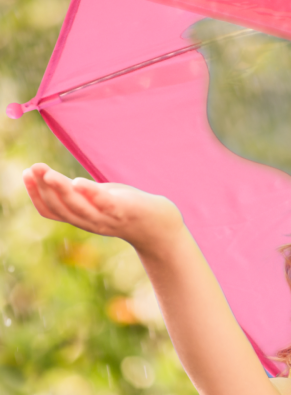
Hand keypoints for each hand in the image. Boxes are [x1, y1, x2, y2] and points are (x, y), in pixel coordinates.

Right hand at [22, 163, 182, 256]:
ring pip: (78, 207)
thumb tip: (53, 179)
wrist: (160, 225)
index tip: (26, 173)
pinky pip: (104, 204)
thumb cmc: (127, 208)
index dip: (35, 195)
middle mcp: (91, 222)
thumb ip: (79, 193)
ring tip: (46, 173)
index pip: (51, 211)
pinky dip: (91, 194)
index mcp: (82, 218)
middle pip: (61, 208)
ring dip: (60, 190)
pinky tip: (78, 182)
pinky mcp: (125, 211)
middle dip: (43, 188)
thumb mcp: (98, 199)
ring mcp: (108, 218)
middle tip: (32, 168)